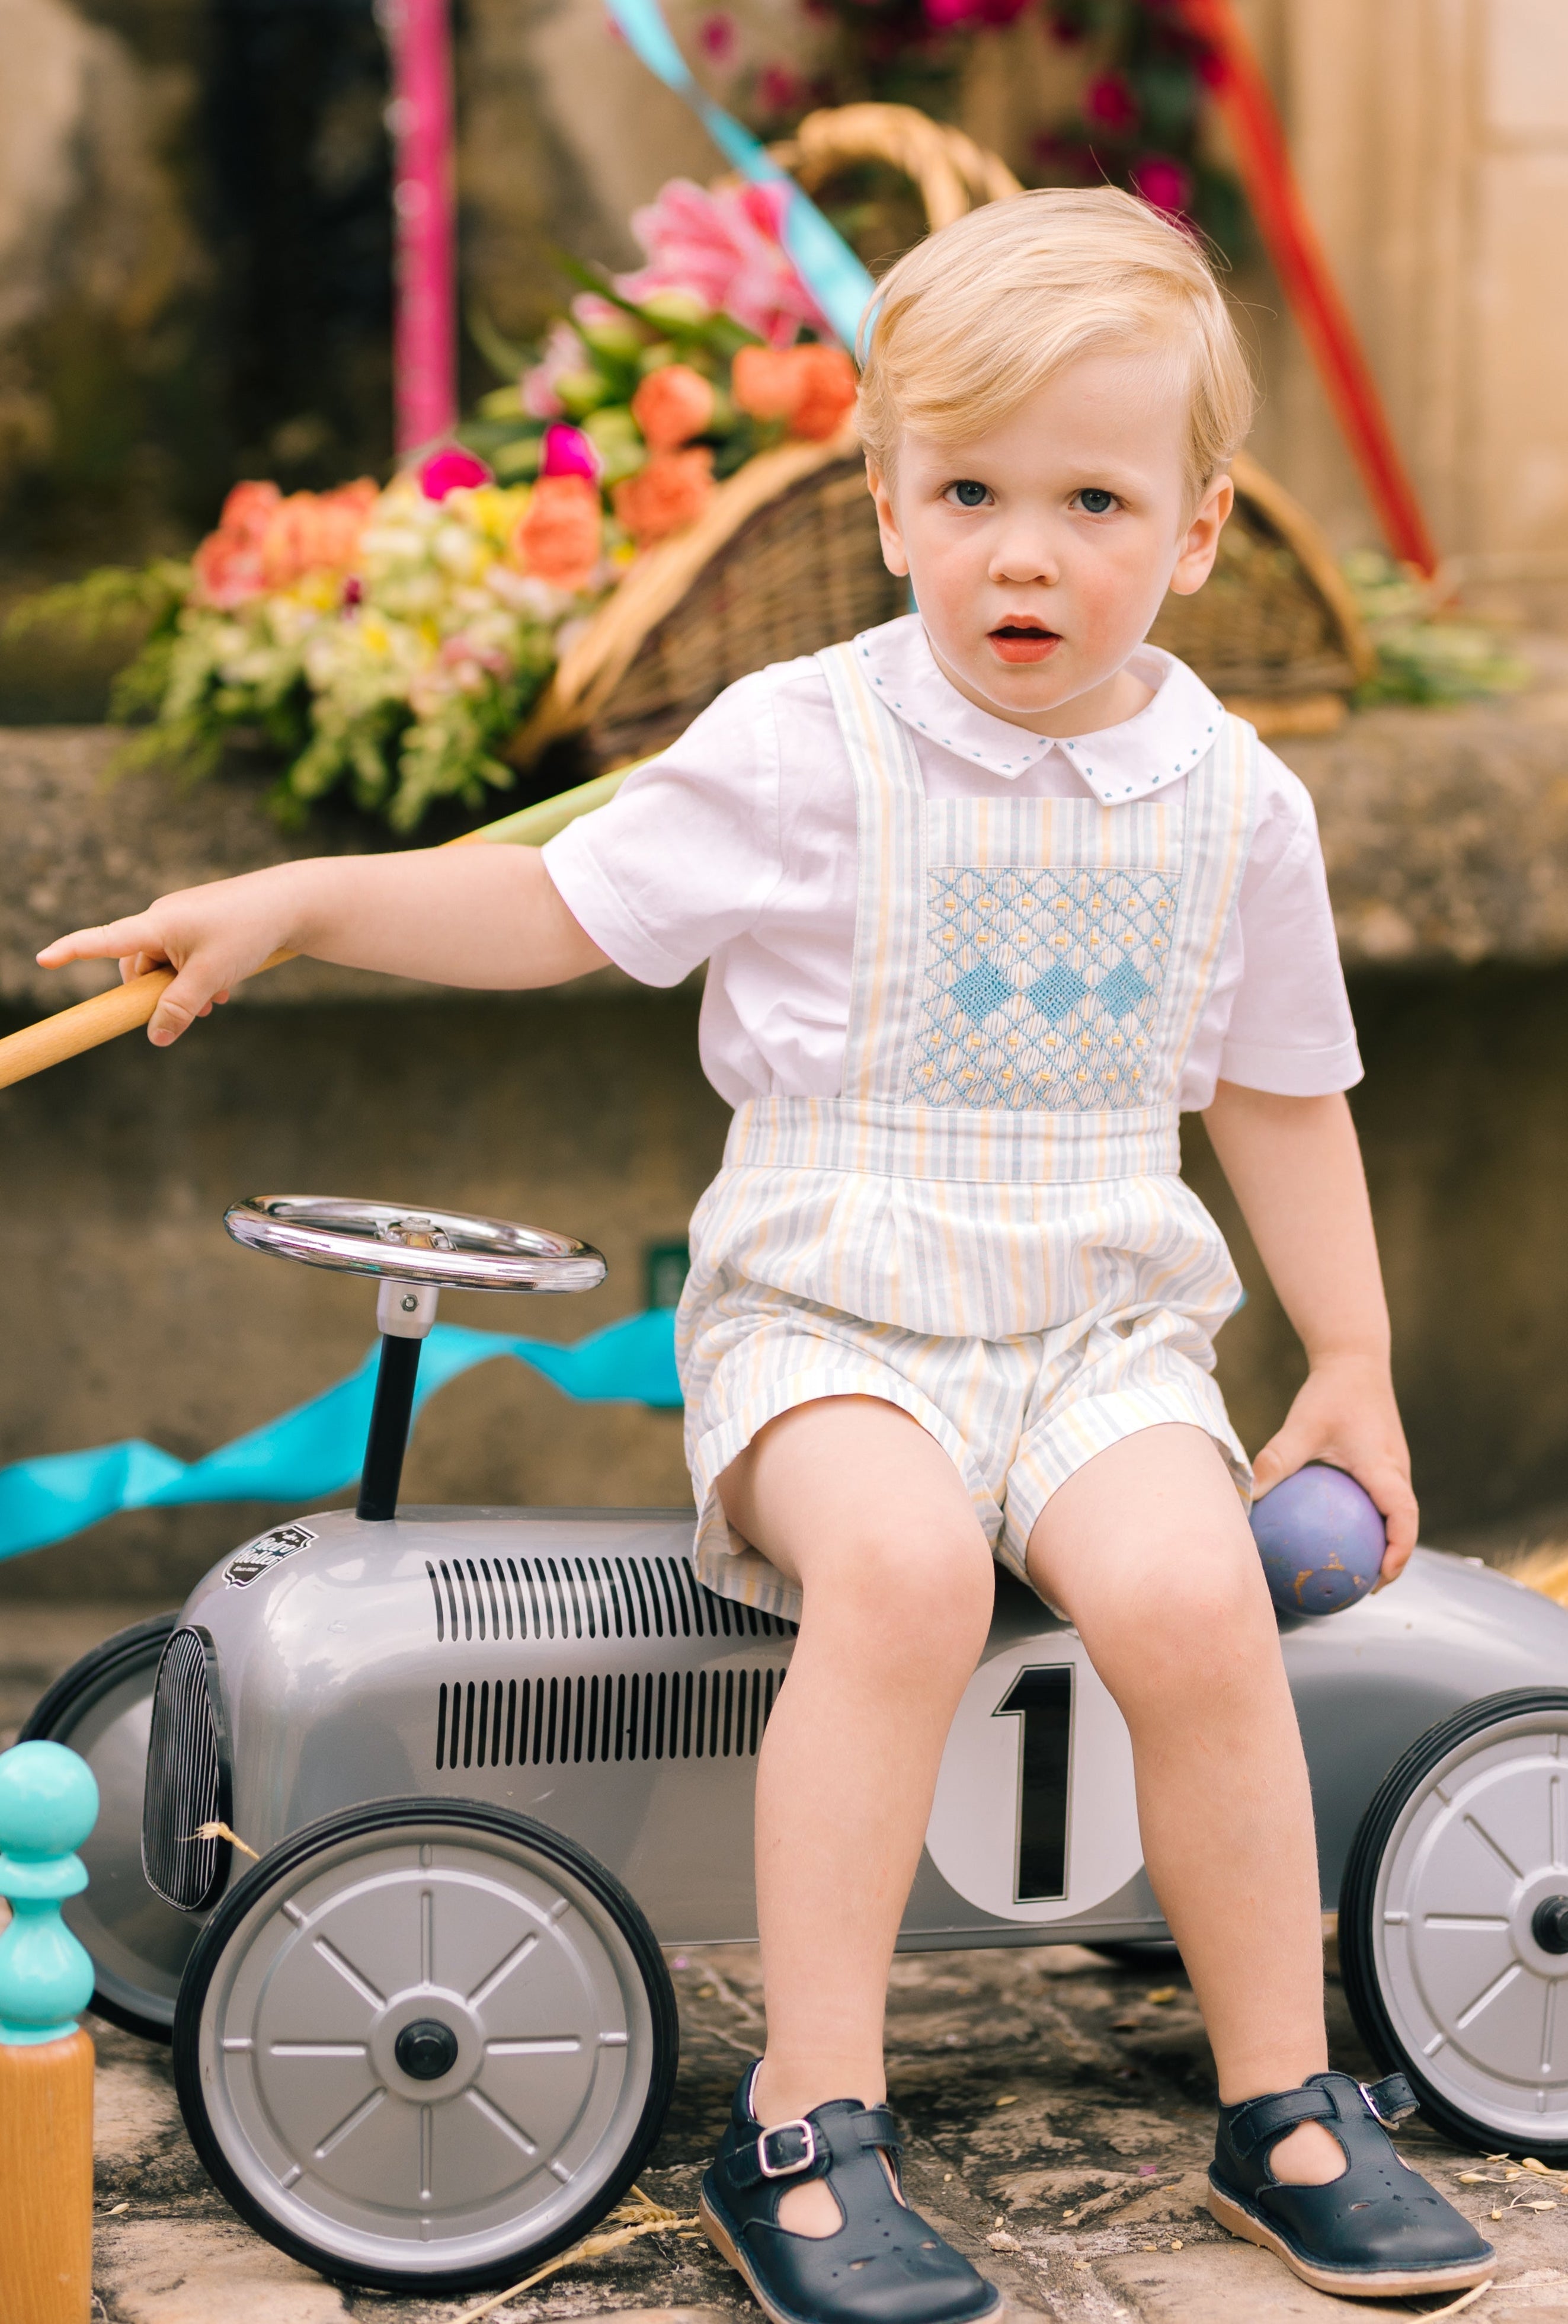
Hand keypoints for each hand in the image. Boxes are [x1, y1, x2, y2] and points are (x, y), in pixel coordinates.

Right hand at [37, 867, 301, 1046]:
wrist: (292, 903)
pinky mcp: (201, 922)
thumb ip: (180, 1008)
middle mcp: (162, 918)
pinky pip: (186, 955)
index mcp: (156, 924)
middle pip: (138, 966)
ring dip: (183, 989)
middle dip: (158, 994)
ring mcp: (182, 919)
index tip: (42, 960)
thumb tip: (155, 1037)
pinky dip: (198, 976)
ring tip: (217, 1002)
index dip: (71, 951)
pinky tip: (224, 989)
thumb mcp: (211, 977)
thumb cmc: (249, 931)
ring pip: (166, 965)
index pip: (103, 940)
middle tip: (197, 1012)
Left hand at [1251, 1352, 1417, 1585]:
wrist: (1355, 1360)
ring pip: (1394, 1513)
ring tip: (1349, 1567)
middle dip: (1390, 1560)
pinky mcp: (1383, 1461)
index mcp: (1385, 1467)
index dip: (1398, 1551)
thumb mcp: (1302, 1426)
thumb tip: (1248, 1497)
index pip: (1403, 1517)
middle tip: (1361, 1586)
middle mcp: (1396, 1471)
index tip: (1380, 1578)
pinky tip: (1332, 1529)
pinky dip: (1367, 1519)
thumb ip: (1277, 1460)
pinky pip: (1380, 1498)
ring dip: (1381, 1541)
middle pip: (1404, 1524)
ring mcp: (1393, 1467)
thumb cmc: (1331, 1392)